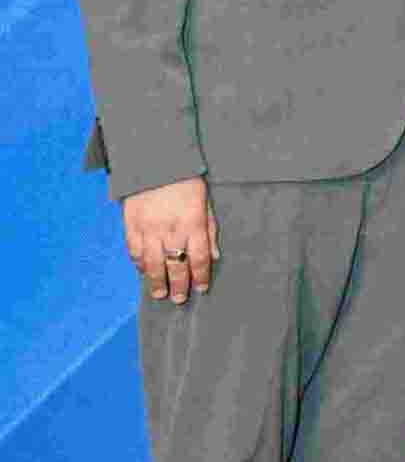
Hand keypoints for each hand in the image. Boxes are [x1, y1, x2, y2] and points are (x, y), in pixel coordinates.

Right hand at [120, 179, 217, 305]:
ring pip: (153, 264)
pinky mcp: (131, 225)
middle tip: (179, 299)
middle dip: (179, 285)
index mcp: (193, 223)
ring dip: (156, 281)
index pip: (199, 258)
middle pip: (176, 266)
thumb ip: (210, 230)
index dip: (200, 276)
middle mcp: (171, 230)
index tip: (201, 289)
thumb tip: (215, 256)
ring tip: (160, 293)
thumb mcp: (206, 202)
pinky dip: (139, 264)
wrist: (156, 162)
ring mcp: (149, 229)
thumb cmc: (186, 182)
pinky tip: (144, 271)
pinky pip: (135, 251)